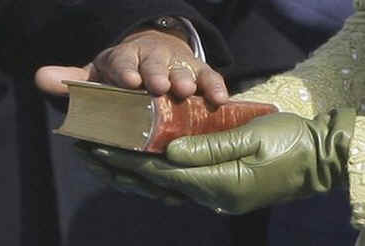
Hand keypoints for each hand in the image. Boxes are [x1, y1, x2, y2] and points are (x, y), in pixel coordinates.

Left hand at [35, 29, 227, 104]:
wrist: (154, 58)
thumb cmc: (124, 73)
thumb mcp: (98, 75)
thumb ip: (74, 80)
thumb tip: (41, 78)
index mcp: (125, 59)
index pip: (122, 62)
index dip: (124, 70)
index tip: (128, 82)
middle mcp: (152, 60)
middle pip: (154, 64)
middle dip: (156, 74)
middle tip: (158, 87)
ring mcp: (177, 65)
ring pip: (182, 69)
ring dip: (185, 79)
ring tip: (187, 92)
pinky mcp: (198, 71)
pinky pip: (209, 76)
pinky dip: (214, 85)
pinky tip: (220, 99)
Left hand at [76, 109, 354, 213]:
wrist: (316, 160)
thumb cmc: (288, 142)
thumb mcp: (250, 138)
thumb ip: (208, 146)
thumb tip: (168, 151)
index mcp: (218, 183)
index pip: (162, 173)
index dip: (128, 160)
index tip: (100, 147)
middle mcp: (212, 195)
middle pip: (158, 184)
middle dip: (122, 169)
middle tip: (91, 153)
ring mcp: (217, 195)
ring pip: (167, 186)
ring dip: (136, 174)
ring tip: (107, 160)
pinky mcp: (222, 190)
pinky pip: (182, 185)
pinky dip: (158, 177)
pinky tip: (143, 168)